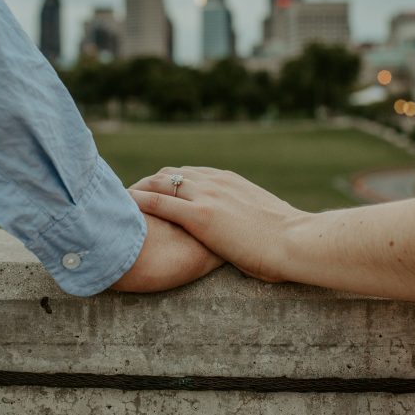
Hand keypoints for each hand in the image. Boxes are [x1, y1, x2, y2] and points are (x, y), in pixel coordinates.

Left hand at [130, 167, 414, 304]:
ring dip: (138, 188)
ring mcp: (207, 196)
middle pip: (171, 173)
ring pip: (161, 182)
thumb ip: (248, 216)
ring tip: (117, 199)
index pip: (190, 173)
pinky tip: (123, 207)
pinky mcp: (200, 215)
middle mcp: (216, 181)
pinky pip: (160, 203)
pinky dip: (139, 202)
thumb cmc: (287, 238)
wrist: (298, 241)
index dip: (169, 180)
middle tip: (129, 193)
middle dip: (148, 181)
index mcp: (230, 182)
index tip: (155, 188)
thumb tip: (249, 228)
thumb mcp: (264, 218)